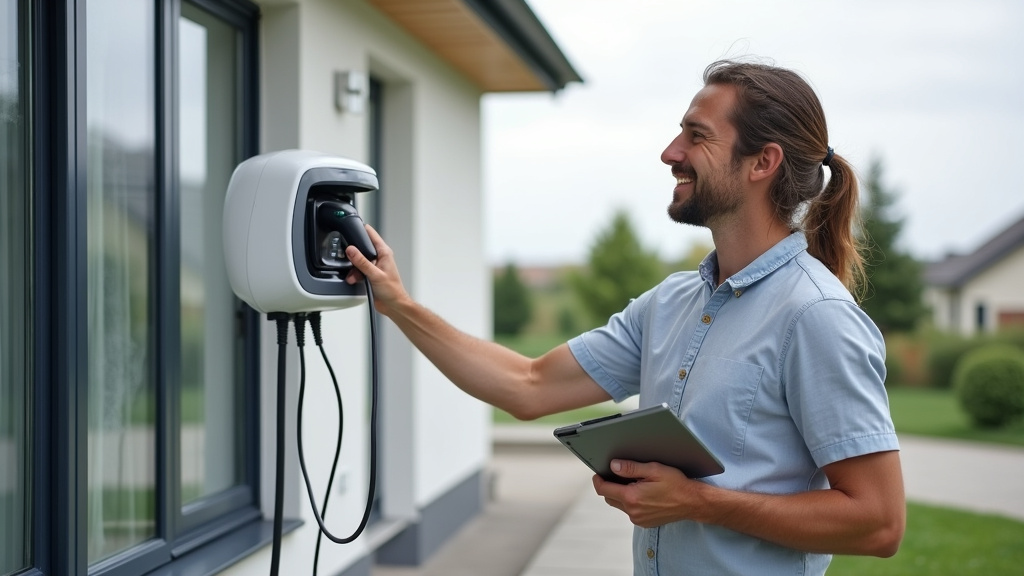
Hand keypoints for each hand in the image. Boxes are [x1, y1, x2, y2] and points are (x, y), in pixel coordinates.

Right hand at [344, 224, 409, 316]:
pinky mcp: (370, 274)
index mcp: (384, 253)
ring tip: (353, 275)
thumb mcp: (375, 275)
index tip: (352, 227)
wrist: (393, 305)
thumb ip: (362, 262)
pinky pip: (358, 270)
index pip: (371, 234)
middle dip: (354, 254)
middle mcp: (379, 258)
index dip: (362, 229)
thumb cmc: (392, 291)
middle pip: (362, 248)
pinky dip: (354, 274)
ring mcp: (374, 266)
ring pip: (358, 260)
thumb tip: (352, 250)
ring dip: (353, 268)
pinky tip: (354, 279)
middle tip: (349, 259)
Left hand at [592, 459, 706, 527]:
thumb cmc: (676, 484)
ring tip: (630, 482)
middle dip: (608, 486)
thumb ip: (631, 468)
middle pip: (609, 498)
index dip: (598, 480)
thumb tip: (613, 466)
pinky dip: (629, 502)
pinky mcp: (644, 523)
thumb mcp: (654, 470)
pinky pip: (629, 511)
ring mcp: (638, 519)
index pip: (604, 489)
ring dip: (619, 494)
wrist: (692, 503)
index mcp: (632, 497)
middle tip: (613, 475)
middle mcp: (632, 511)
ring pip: (618, 505)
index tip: (597, 474)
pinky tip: (640, 493)